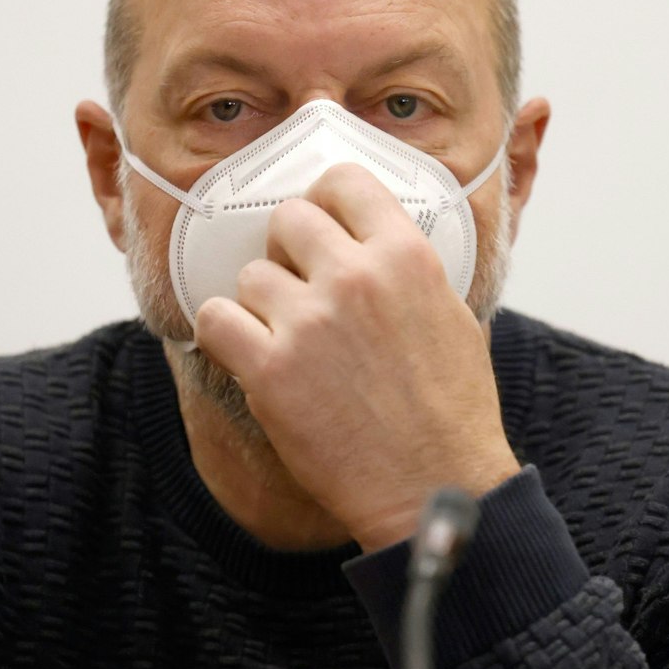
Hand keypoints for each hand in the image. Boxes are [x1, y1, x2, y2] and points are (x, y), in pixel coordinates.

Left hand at [193, 163, 520, 551]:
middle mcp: (356, 277)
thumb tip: (377, 246)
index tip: (321, 225)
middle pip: (288, 220)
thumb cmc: (452, 414)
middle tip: (301, 292)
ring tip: (289, 345)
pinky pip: (213, 320)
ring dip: (262, 307)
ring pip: (250, 276)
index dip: (325, 202)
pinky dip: (224, 337)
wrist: (435, 487)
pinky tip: (249, 357)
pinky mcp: (269, 368)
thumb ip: (410, 273)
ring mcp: (309, 321)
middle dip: (289, 254)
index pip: (344, 181)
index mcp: (407, 256)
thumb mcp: (455, 318)